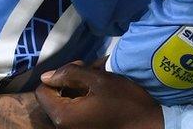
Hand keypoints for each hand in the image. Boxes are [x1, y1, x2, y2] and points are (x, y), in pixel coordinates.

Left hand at [35, 62, 163, 128]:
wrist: (150, 124)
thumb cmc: (125, 101)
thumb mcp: (98, 80)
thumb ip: (69, 74)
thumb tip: (46, 76)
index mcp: (64, 116)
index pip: (42, 91)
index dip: (57, 75)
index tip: (78, 69)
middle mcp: (65, 126)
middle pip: (53, 97)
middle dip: (68, 80)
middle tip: (88, 69)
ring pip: (65, 102)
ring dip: (77, 87)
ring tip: (96, 77)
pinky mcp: (85, 128)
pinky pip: (74, 111)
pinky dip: (82, 98)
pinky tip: (98, 89)